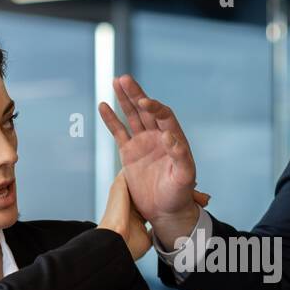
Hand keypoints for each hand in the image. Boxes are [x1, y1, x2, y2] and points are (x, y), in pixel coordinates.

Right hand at [98, 75, 208, 247]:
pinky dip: (111, 120)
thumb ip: (180, 156)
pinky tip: (103, 105)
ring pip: (132, 116)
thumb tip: (168, 135)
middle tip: (124, 79)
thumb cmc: (179, 195)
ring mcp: (143, 143)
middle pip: (146, 109)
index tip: (143, 102)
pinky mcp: (129, 153)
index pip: (163, 115)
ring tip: (116, 81)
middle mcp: (158, 137)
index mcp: (174, 139)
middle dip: (136, 94)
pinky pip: (119, 132)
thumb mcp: (185, 177)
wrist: (166, 211)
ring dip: (124, 99)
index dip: (154, 107)